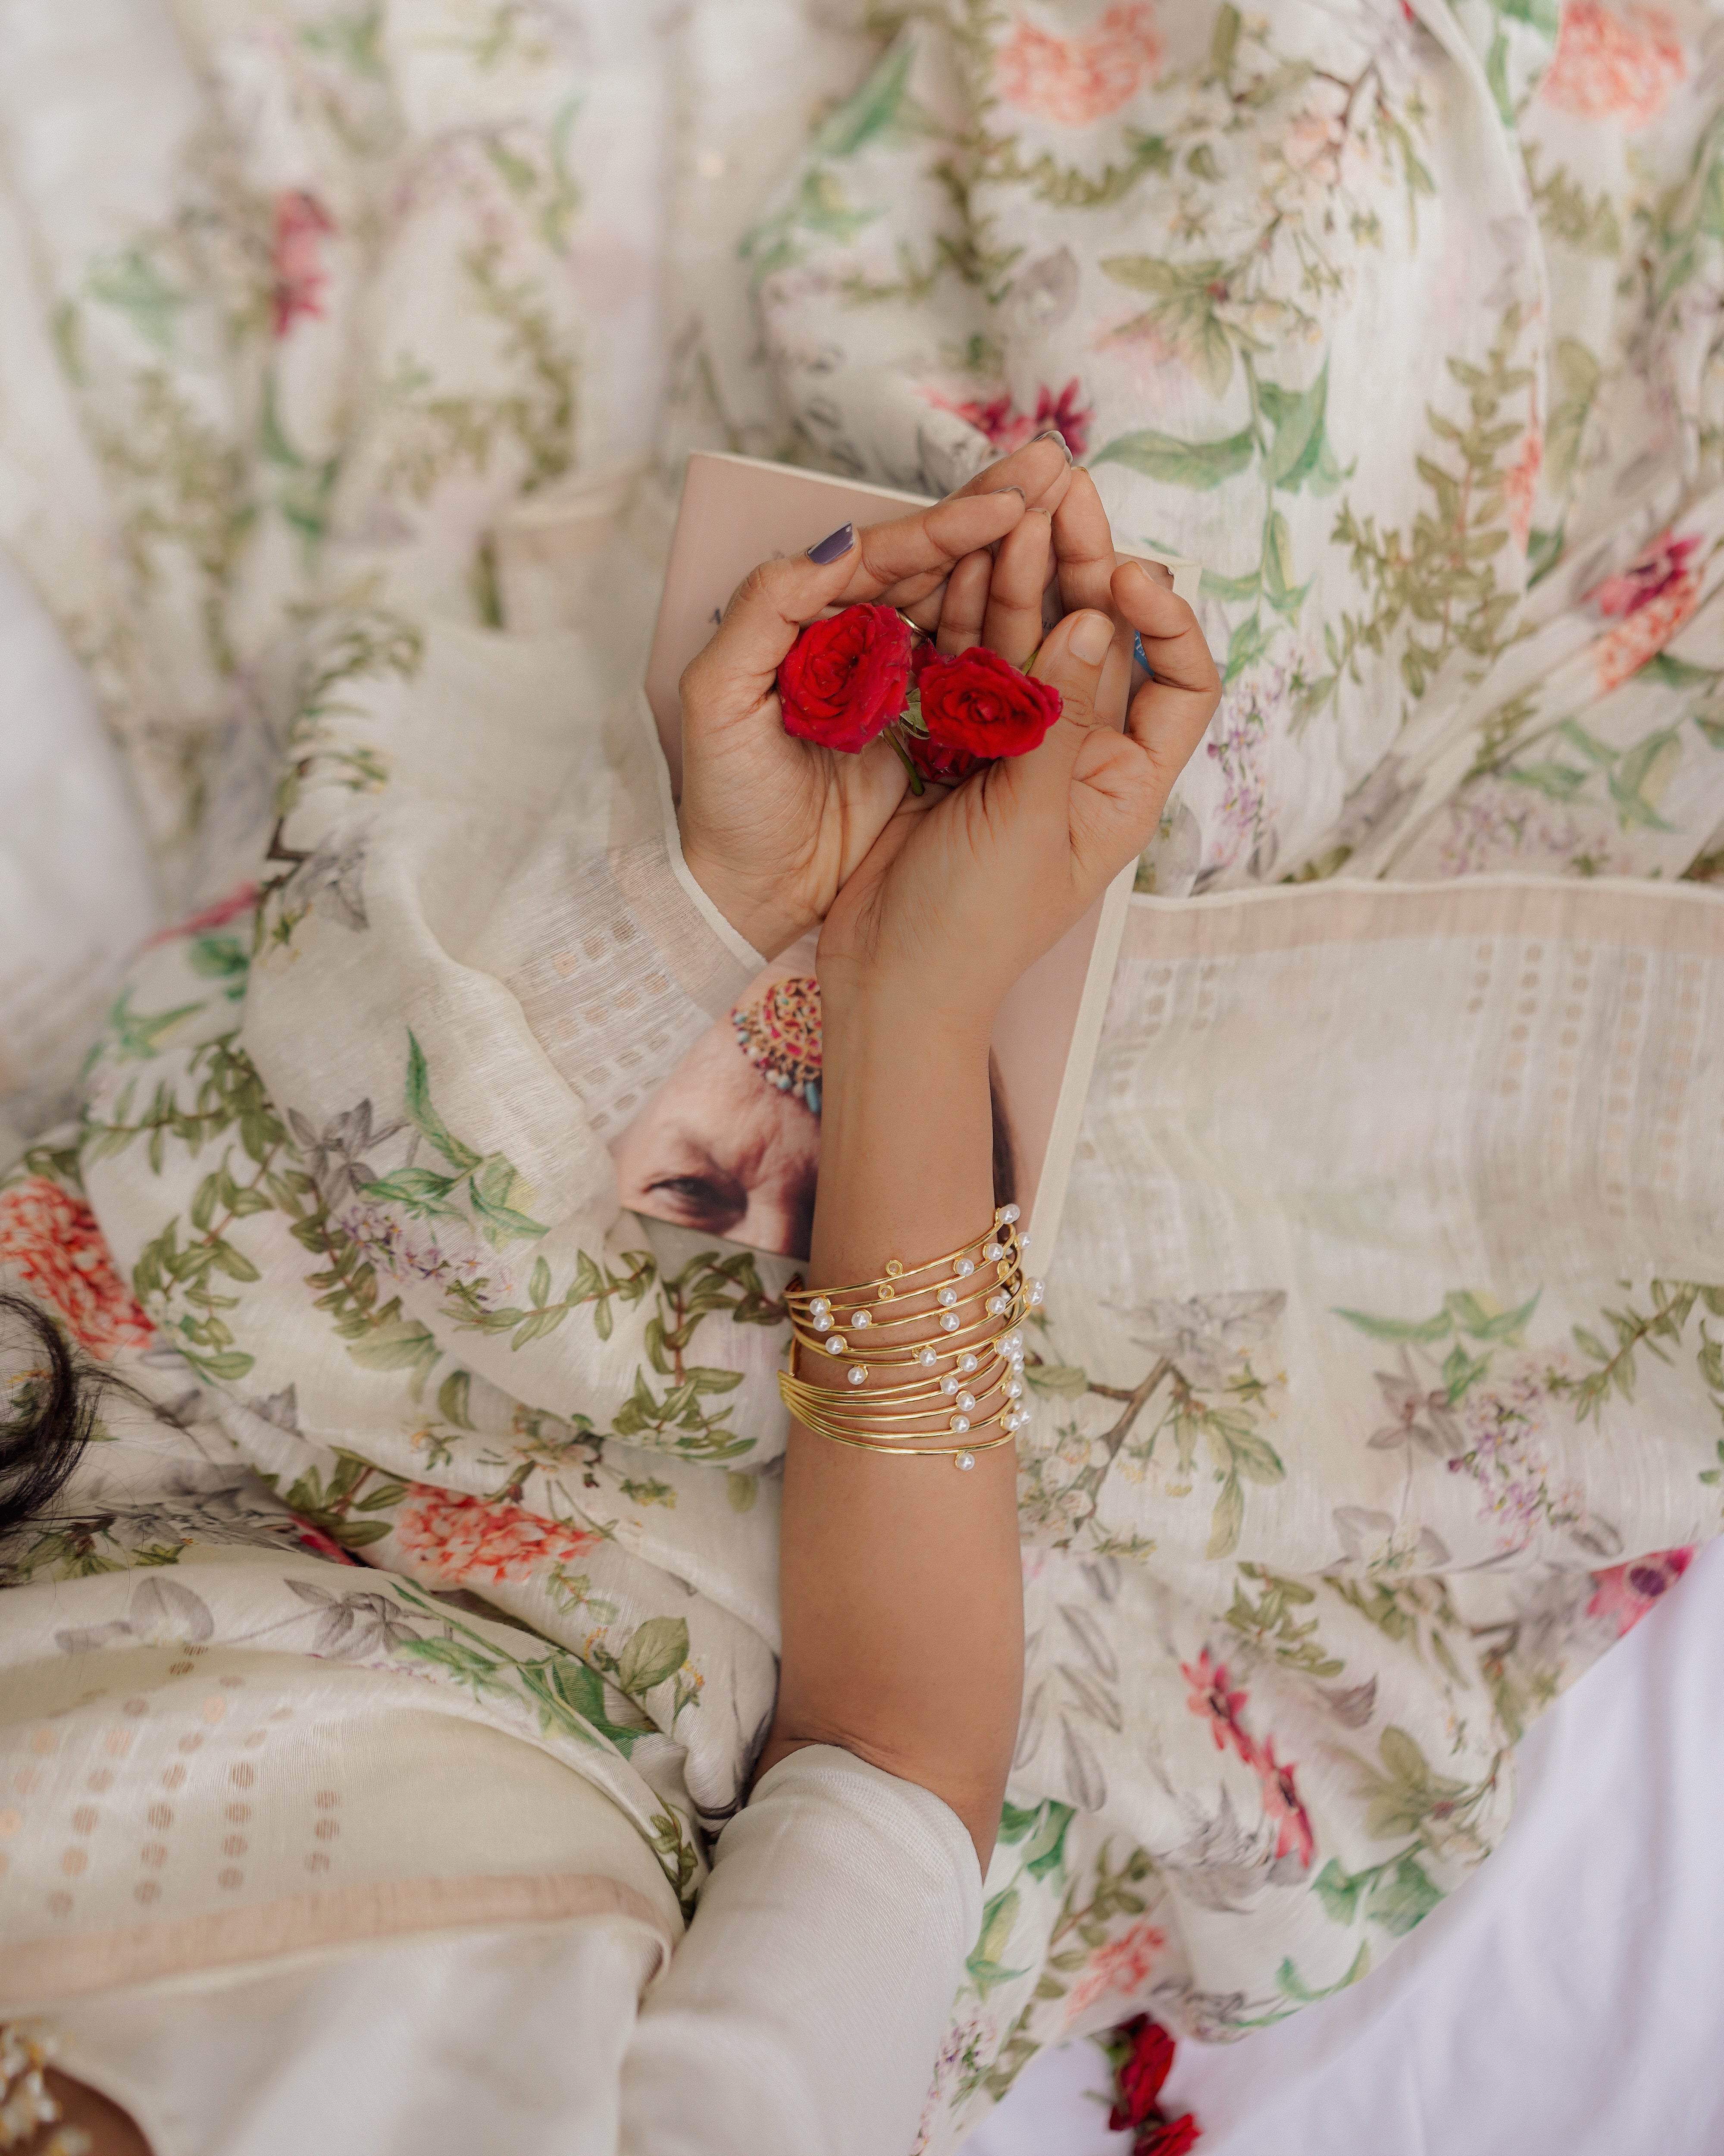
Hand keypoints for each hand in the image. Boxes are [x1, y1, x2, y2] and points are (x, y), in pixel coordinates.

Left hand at [675, 436, 1076, 959]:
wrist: (752, 891)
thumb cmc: (724, 800)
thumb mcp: (717, 697)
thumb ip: (766, 609)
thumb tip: (839, 543)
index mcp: (809, 620)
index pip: (883, 557)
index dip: (944, 525)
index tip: (1004, 499)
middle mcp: (861, 640)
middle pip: (934, 564)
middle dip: (995, 512)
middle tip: (1055, 465)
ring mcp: (903, 684)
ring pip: (966, 606)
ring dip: (1018, 558)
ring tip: (1070, 508)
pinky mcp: (933, 734)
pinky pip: (982, 674)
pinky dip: (1021, 634)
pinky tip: (1065, 596)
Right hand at [816, 530, 1220, 1030]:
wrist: (884, 982)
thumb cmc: (970, 928)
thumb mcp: (1026, 821)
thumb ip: (1054, 720)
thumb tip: (1089, 621)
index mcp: (1123, 785)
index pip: (1182, 680)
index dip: (1166, 620)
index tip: (1125, 578)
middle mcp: (1080, 757)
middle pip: (1099, 640)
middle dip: (1085, 564)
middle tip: (1064, 493)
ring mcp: (1016, 746)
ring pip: (1031, 639)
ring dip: (1024, 572)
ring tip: (1015, 504)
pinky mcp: (956, 742)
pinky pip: (972, 661)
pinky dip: (971, 611)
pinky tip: (967, 555)